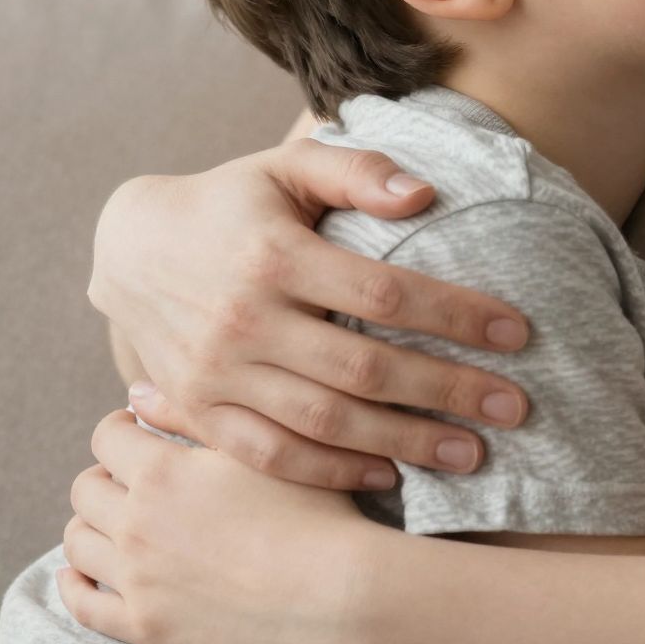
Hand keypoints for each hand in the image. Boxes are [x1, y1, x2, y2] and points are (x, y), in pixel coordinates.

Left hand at [58, 408, 369, 643]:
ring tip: (119, 521)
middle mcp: (137, 522)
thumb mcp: (259, 445)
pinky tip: (83, 574)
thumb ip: (192, 414)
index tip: (140, 431)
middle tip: (134, 477)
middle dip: (104, 474)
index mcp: (162, 471)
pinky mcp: (145, 625)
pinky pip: (83, 606)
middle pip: (84, 488)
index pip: (106, 436)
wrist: (336, 592)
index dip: (121, 427)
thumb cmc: (311, 509)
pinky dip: (74, 585)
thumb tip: (136, 394)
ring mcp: (137, 578)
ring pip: (76, 542)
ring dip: (91, 524)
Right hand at [89, 139, 532, 488]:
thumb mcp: (287, 168)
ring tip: (471, 454)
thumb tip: (426, 194)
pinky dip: (331, 471)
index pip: (384, 293)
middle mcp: (244, 319)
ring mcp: (217, 372)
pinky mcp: (198, 412)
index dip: (455, 315)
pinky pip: (270, 456)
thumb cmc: (230, 203)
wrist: (128, 250)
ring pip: (323, 422)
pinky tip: (390, 474)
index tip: (517, 332)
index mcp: (275, 255)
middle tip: (516, 409)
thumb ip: (357, 171)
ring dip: (404, 443)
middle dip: (447, 391)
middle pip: (364, 369)